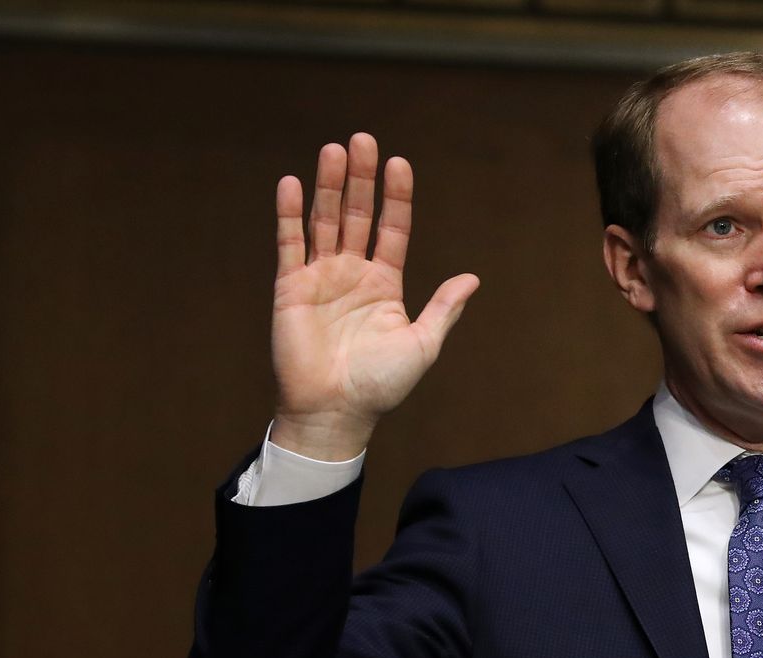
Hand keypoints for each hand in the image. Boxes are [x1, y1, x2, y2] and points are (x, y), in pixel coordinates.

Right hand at [269, 132, 478, 459]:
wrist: (336, 411)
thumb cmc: (381, 385)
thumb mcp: (422, 344)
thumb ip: (444, 308)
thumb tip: (472, 278)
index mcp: (385, 284)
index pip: (393, 229)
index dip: (396, 196)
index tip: (399, 163)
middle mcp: (352, 273)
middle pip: (358, 214)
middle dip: (361, 178)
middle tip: (363, 139)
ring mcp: (321, 277)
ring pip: (325, 221)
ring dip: (329, 185)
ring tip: (333, 150)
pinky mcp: (291, 287)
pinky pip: (289, 243)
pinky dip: (289, 214)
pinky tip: (292, 183)